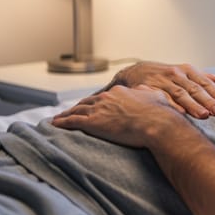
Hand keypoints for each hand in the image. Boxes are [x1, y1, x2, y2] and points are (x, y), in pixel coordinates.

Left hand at [52, 85, 189, 147]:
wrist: (157, 124)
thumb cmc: (160, 113)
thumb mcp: (155, 96)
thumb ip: (147, 92)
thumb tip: (146, 89)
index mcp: (120, 92)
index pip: (103, 96)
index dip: (96, 102)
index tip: (91, 105)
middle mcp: (107, 98)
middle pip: (87, 102)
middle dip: (77, 107)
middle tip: (69, 111)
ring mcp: (98, 109)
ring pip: (76, 110)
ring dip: (66, 113)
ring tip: (58, 118)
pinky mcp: (93, 122)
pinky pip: (72, 121)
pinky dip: (62, 121)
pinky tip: (55, 123)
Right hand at [109, 62, 214, 117]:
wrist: (136, 71)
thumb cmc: (167, 75)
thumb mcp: (187, 73)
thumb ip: (208, 79)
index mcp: (187, 71)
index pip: (205, 82)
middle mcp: (176, 74)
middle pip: (194, 89)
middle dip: (207, 101)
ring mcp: (162, 82)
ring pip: (180, 94)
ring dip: (192, 105)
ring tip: (203, 115)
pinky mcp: (148, 89)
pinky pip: (161, 98)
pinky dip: (170, 106)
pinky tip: (179, 114)